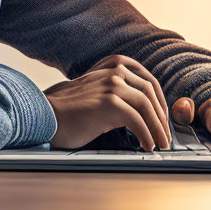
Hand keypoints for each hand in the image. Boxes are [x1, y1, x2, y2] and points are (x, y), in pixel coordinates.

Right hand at [43, 54, 172, 151]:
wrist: (45, 115)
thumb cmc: (70, 108)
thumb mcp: (97, 89)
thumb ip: (117, 89)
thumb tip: (144, 109)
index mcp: (114, 64)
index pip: (148, 80)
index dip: (160, 101)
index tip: (163, 118)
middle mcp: (115, 70)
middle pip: (151, 92)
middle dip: (161, 116)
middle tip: (165, 136)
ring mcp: (112, 84)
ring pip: (147, 106)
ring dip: (157, 128)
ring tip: (159, 143)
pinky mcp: (109, 103)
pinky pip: (137, 120)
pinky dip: (146, 134)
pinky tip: (146, 145)